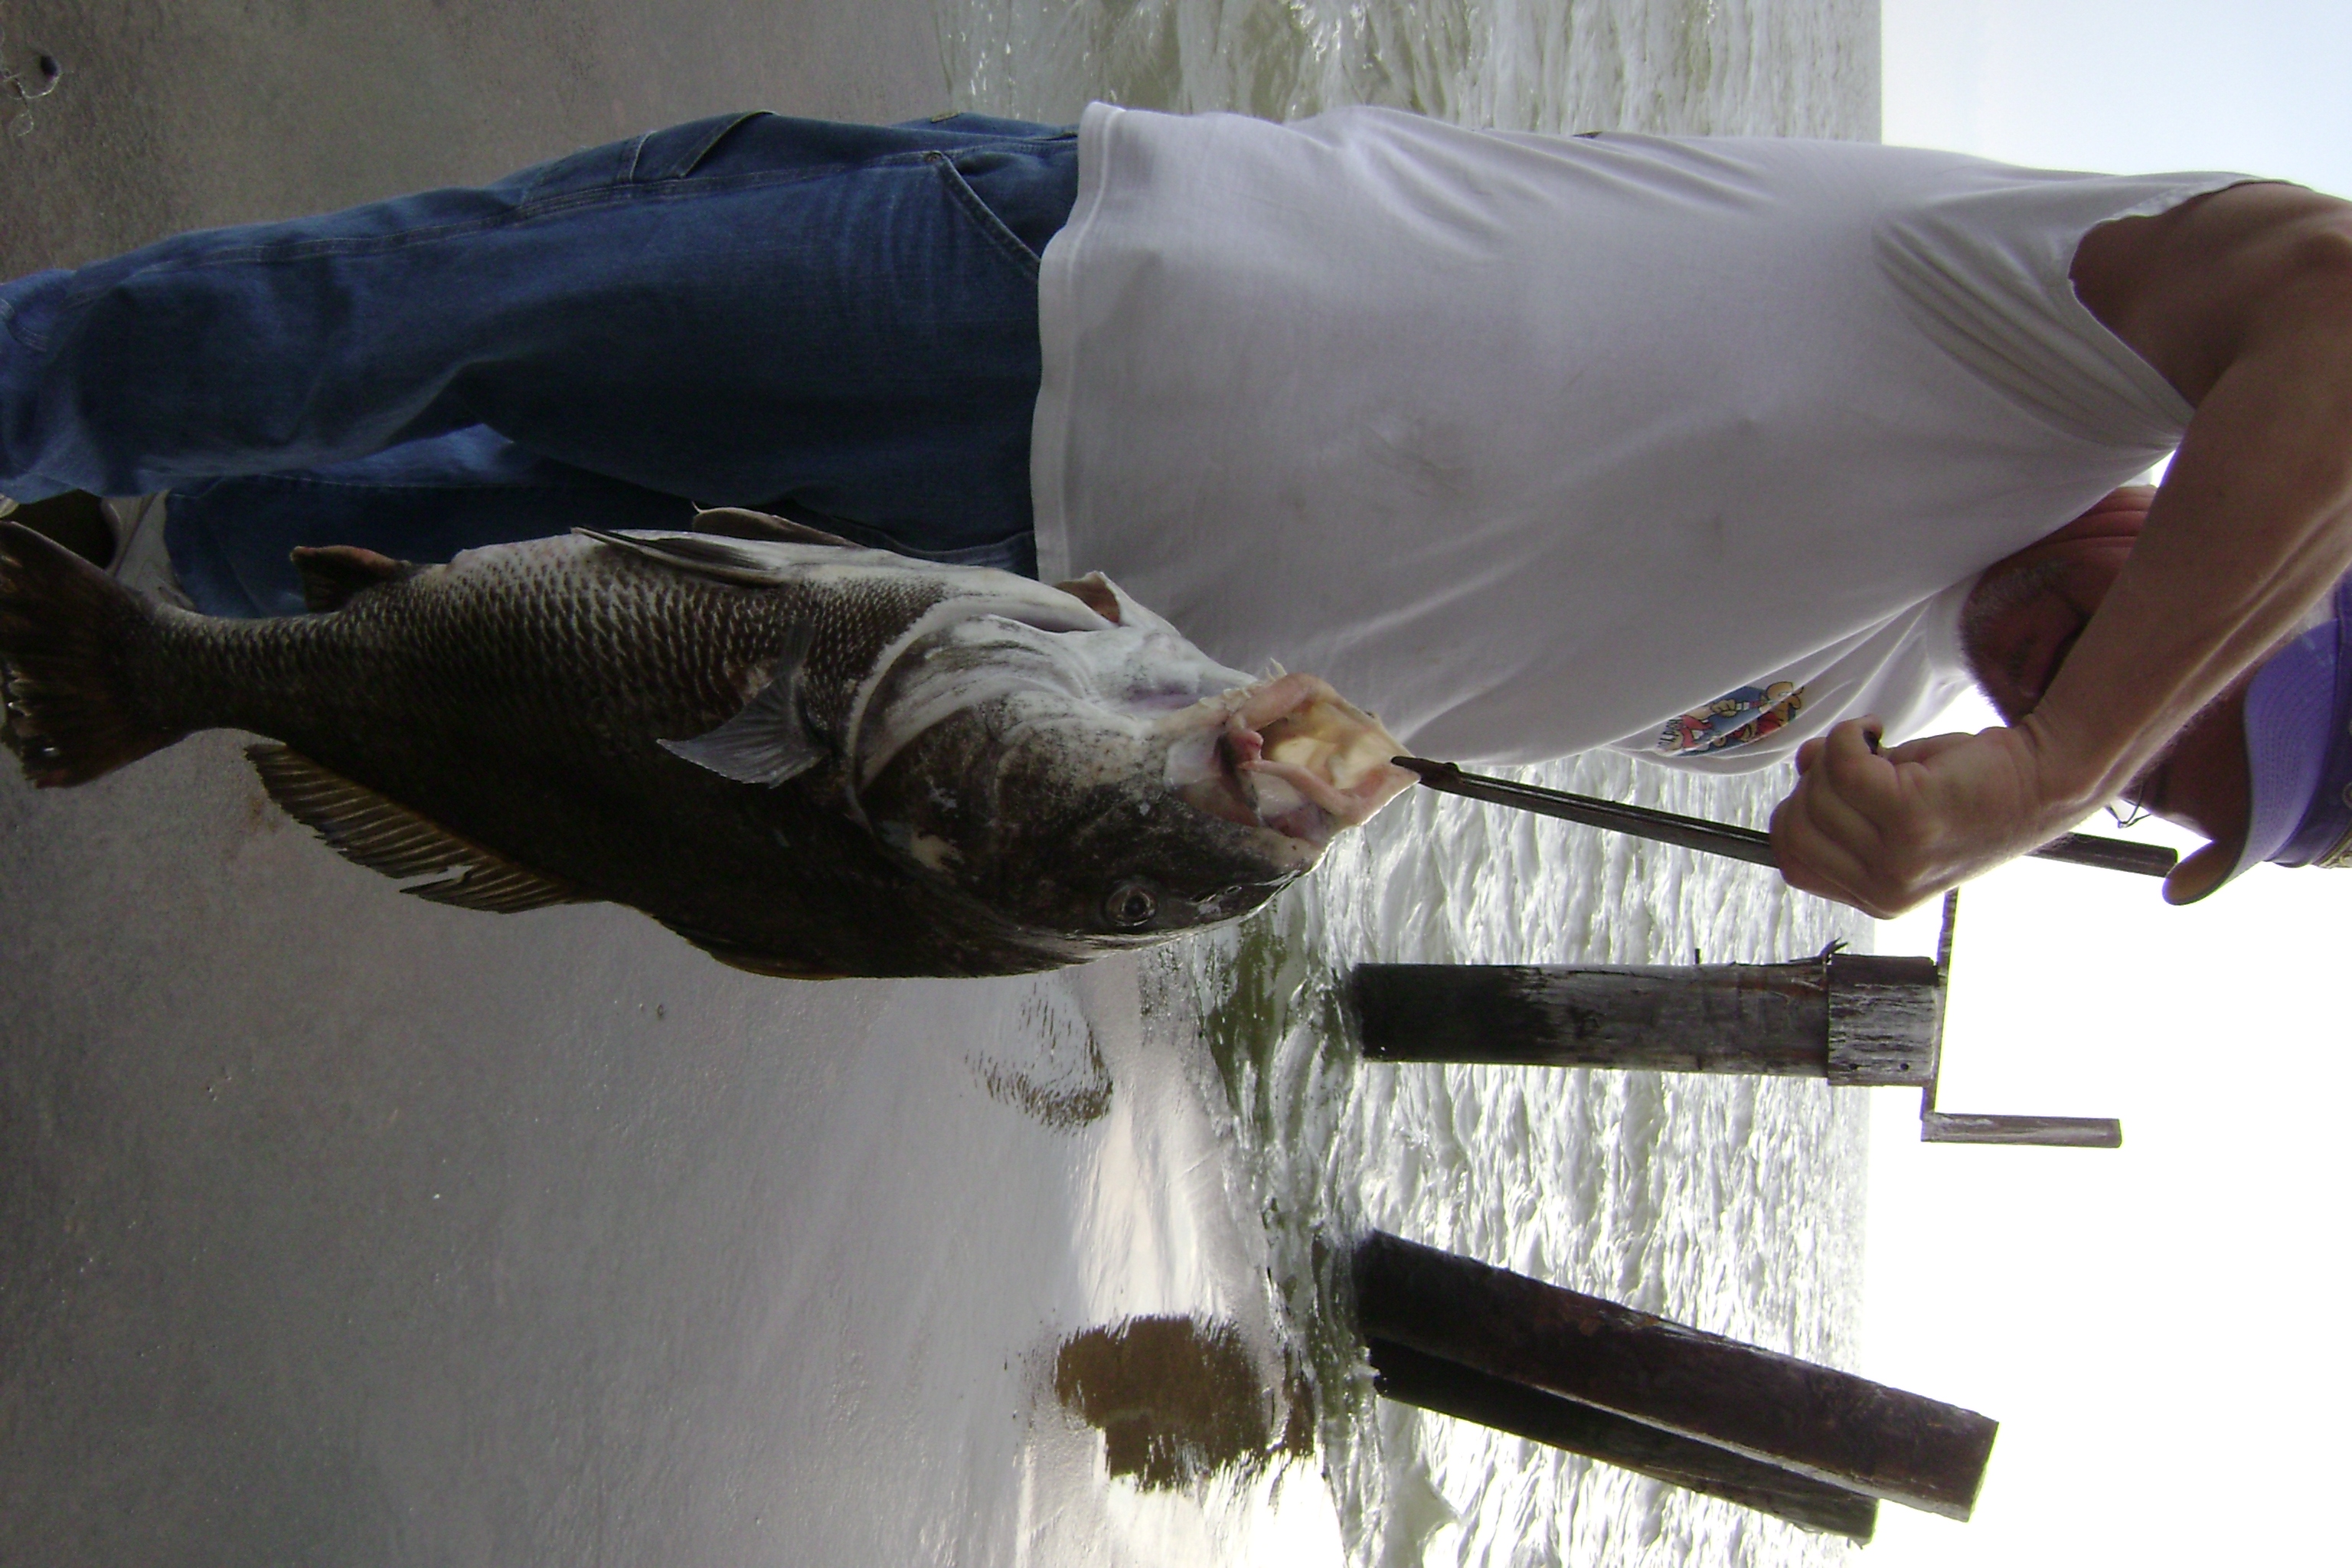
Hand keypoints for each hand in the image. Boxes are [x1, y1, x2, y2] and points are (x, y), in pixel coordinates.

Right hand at [1769, 717, 2077, 916]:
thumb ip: (1845, 802)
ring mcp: (1897, 857)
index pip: (1795, 867)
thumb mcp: (1898, 813)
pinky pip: (1843, 763)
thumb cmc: (1974, 793)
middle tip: (1857, 763)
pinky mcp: (1910, 815)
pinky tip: (1877, 730)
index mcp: (1880, 899)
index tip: (1825, 789)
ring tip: (1878, 750)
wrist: (2044, 781)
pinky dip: (1851, 735)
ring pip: (1818, 791)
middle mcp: (1885, 889)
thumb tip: (1804, 762)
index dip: (1797, 819)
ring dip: (1839, 754)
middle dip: (1815, 784)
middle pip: (1797, 827)